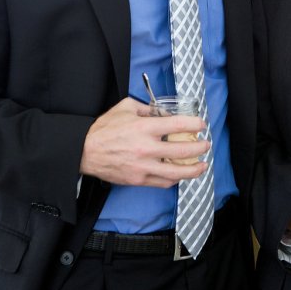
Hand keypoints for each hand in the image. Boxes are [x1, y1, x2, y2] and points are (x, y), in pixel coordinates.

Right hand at [80, 97, 209, 186]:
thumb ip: (147, 108)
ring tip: (202, 165)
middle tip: (206, 144)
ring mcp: (143, 166)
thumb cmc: (105, 128)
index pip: (178, 125)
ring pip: (176, 173)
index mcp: (144, 127)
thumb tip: (163, 112)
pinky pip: (163, 182)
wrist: (85, 151)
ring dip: (193, 169)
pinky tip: (181, 174)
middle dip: (199, 147)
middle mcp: (146, 148)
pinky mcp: (138, 180)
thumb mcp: (126, 107)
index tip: (201, 124)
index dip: (194, 124)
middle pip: (182, 151)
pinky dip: (175, 179)